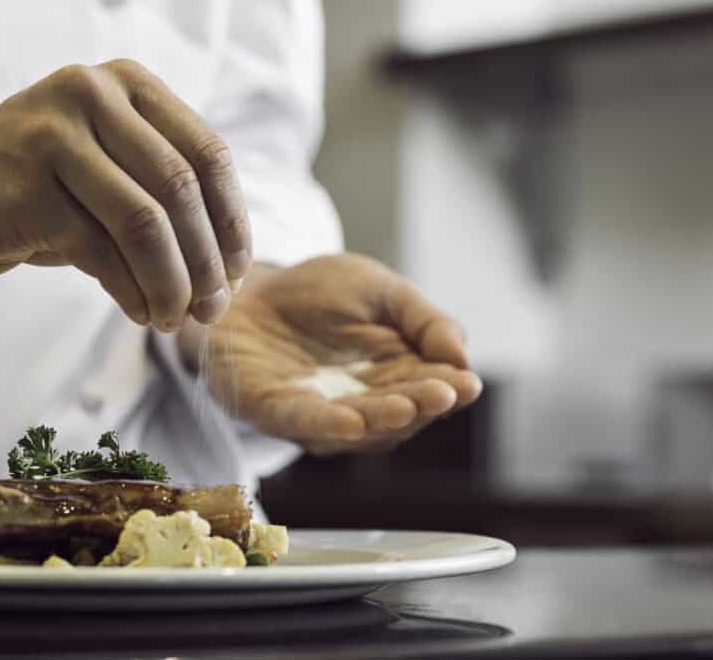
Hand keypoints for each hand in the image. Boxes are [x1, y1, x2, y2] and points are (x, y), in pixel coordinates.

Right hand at [0, 59, 249, 328]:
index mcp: (126, 84)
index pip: (208, 154)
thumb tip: (228, 273)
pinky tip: (139, 312)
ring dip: (172, 284)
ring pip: (147, 222)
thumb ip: (161, 200)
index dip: (232, 221)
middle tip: (212, 310)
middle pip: (182, 189)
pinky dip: (131, 291)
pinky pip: (103, 250)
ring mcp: (57, 135)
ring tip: (173, 319)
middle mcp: (94, 94)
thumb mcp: (104, 174)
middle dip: (207, 262)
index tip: (237, 272)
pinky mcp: (28, 185)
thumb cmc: (29, 190)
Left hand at [202, 254, 481, 454]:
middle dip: (421, 405)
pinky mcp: (271, 410)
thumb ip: (423, 320)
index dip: (448, 390)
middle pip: (398, 415)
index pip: (428, 389)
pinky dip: (324, 425)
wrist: (246, 285)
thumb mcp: (381, 290)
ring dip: (380, 419)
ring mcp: (316, 414)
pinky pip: (300, 422)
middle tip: (444, 394)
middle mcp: (359, 404)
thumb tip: (462, 356)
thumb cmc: (316, 292)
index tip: (467, 383)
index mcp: (393, 377)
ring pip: (355, 427)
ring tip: (407, 406)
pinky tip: (350, 422)